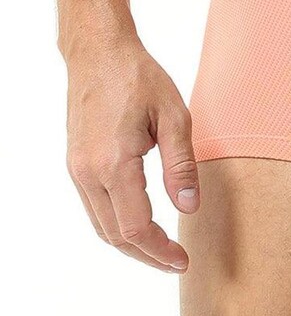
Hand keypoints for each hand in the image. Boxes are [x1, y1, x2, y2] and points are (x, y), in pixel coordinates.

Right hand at [65, 38, 199, 272]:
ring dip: (130, 244)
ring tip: (162, 250)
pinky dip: (116, 225)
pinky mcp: (75, 164)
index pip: (135, 227)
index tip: (182, 260)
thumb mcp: (174, 116)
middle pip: (114, 236)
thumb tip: (189, 207)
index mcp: (114, 163)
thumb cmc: (139, 78)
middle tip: (176, 262)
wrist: (98, 52)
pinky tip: (139, 225)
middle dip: (146, 255)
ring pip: (101, 226)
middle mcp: (88, 172)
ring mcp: (77, 170)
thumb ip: (181, 165)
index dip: (160, 250)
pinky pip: (94, 208)